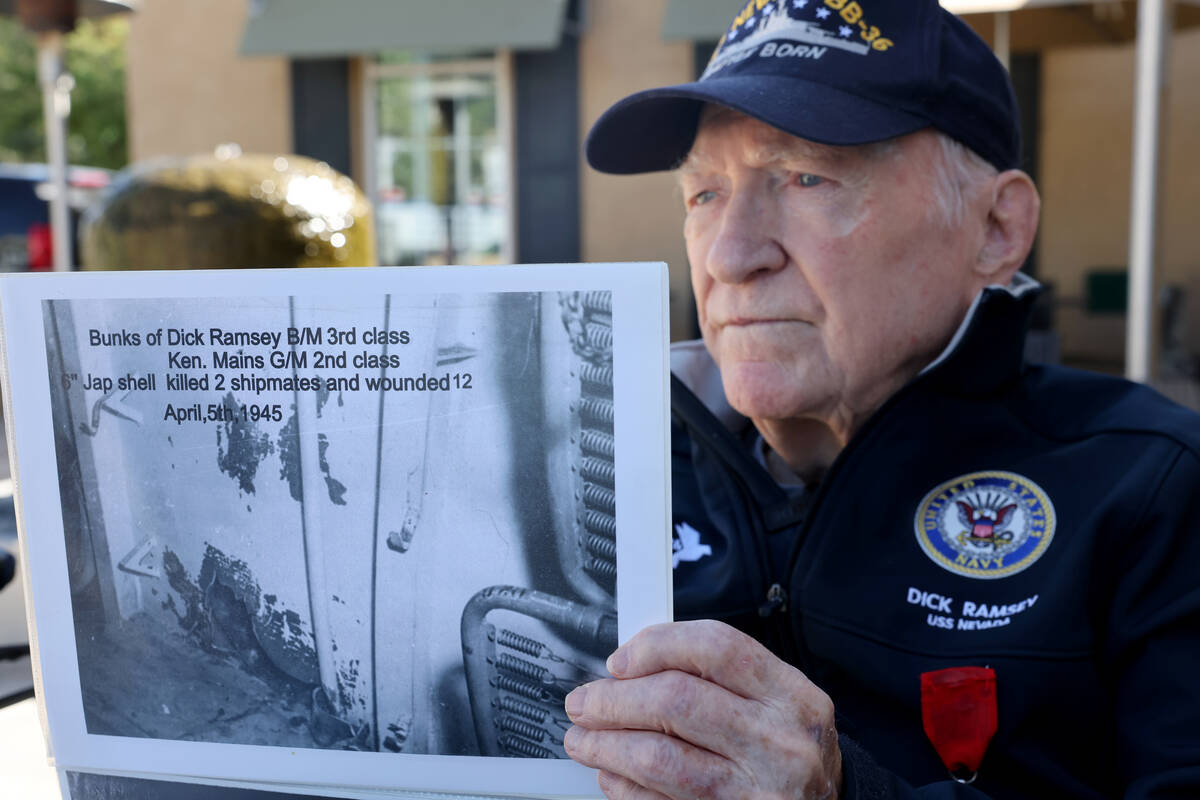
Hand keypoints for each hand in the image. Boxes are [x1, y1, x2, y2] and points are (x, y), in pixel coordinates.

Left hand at [563, 619, 841, 798]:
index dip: (656, 646)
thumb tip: (633, 664)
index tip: (620, 660)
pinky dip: (625, 789)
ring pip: (659, 758)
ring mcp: (757, 792)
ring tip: (583, 739)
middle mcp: (780, 743)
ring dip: (606, 746)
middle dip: (614, 699)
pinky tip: (610, 776)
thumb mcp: (776, 701)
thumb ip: (715, 676)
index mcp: (791, 696)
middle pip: (677, 701)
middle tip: (584, 701)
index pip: (715, 648)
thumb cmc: (788, 749)